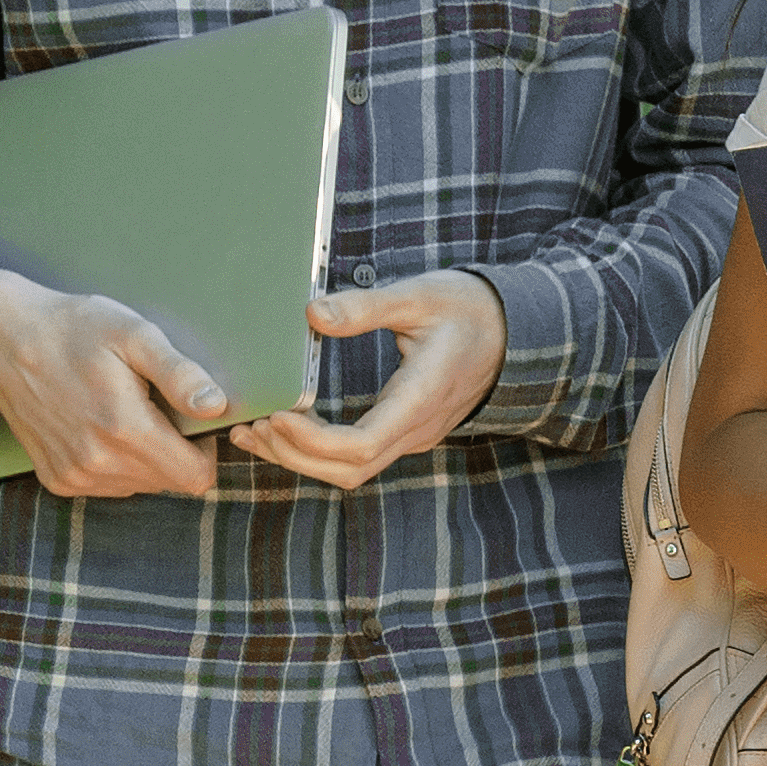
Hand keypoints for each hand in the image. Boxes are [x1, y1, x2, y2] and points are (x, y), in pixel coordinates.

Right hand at [0, 265, 229, 499]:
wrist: (4, 342)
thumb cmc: (74, 330)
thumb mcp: (135, 336)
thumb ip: (179, 374)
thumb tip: (216, 407)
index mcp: (125, 430)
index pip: (195, 477)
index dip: (206, 450)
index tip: (194, 420)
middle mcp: (98, 463)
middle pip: (170, 481)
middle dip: (176, 450)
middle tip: (156, 405)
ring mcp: (75, 476)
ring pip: (141, 485)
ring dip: (146, 457)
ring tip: (124, 410)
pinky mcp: (58, 480)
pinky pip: (109, 485)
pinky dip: (115, 462)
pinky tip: (100, 425)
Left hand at [232, 270, 502, 487]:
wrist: (515, 331)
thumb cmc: (470, 309)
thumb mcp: (421, 295)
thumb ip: (367, 306)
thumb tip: (312, 314)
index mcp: (422, 398)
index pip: (363, 445)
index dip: (313, 441)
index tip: (276, 415)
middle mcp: (417, 428)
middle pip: (349, 470)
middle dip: (294, 455)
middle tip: (250, 426)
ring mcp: (412, 435)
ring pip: (350, 470)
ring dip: (299, 458)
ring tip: (253, 432)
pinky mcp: (404, 431)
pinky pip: (356, 456)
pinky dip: (316, 449)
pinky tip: (285, 427)